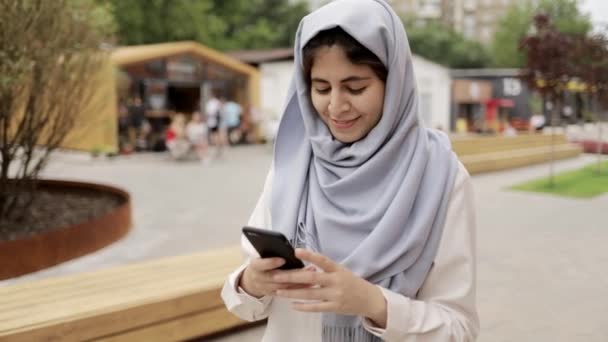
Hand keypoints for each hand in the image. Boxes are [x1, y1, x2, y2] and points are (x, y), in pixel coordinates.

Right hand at [239, 257, 313, 297]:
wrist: (252, 281)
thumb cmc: (261, 263)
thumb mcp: (261, 256)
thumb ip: (271, 253)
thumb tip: (288, 248)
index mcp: (255, 266)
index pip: (262, 264)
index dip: (271, 262)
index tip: (283, 259)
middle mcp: (259, 279)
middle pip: (277, 277)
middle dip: (294, 274)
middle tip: (308, 268)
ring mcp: (266, 288)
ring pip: (284, 287)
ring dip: (300, 282)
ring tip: (312, 274)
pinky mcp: (273, 295)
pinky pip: (287, 293)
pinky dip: (299, 289)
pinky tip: (310, 284)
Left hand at [272, 249, 387, 327]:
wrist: (368, 299)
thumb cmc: (351, 282)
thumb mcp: (341, 270)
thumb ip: (325, 268)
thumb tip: (305, 264)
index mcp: (337, 269)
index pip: (322, 260)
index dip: (309, 256)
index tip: (295, 251)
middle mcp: (336, 281)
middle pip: (311, 278)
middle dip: (292, 276)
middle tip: (276, 275)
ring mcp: (335, 295)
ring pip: (310, 294)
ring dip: (292, 292)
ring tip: (278, 290)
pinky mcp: (334, 307)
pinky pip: (316, 307)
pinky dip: (303, 306)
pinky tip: (292, 304)